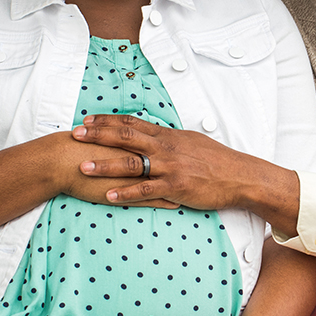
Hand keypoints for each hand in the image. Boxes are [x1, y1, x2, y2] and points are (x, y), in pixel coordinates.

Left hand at [72, 114, 254, 209]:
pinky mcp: (176, 187)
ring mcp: (170, 168)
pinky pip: (146, 191)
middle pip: (126, 137)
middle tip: (75, 134)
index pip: (132, 123)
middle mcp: (165, 148)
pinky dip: (126, 193)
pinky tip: (109, 196)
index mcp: (168, 136)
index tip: (87, 119)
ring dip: (105, 165)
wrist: (240, 176)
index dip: (108, 121)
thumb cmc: (217, 161)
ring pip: (131, 164)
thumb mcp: (191, 142)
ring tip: (82, 166)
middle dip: (98, 135)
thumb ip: (169, 140)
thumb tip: (153, 136)